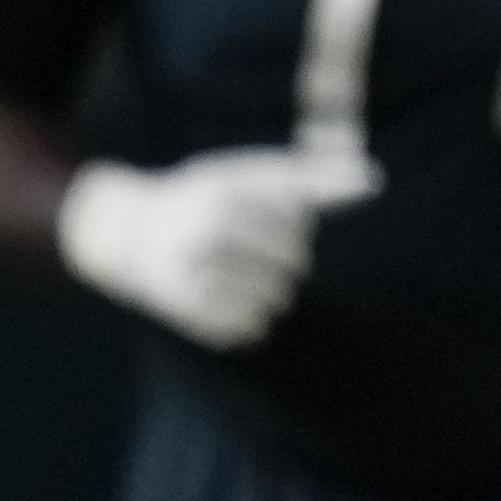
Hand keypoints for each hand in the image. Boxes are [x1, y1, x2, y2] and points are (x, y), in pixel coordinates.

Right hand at [53, 145, 376, 349]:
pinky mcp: (191, 316)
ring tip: (237, 275)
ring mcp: (196, 280)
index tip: (264, 223)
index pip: (297, 230)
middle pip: (291, 267)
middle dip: (281, 262)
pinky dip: (247, 317)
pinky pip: (250, 328)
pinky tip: (224, 297)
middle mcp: (210, 238)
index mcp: (229, 199)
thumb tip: (375, 181)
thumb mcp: (249, 173)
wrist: (125, 234)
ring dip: (267, 292)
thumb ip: (312, 176)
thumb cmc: (203, 197)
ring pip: (275, 301)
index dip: (290, 230)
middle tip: (248, 252)